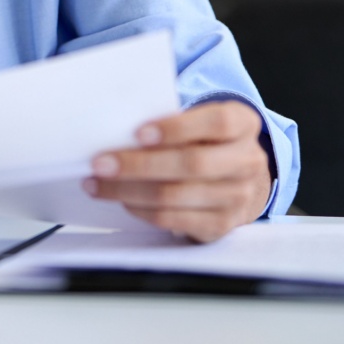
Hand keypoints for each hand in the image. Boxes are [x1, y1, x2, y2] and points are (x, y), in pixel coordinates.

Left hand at [84, 101, 271, 242]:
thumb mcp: (198, 119)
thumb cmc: (203, 138)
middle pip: (191, 164)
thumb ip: (170, 119)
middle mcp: (246, 161)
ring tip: (97, 183)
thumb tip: (116, 126)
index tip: (138, 132)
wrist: (237, 177)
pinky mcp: (221, 225)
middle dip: (139, 164)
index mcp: (243, 123)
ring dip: (129, 190)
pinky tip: (120, 200)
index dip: (177, 128)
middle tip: (100, 162)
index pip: (217, 122)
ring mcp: (237, 197)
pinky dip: (141, 209)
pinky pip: (174, 219)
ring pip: (176, 195)